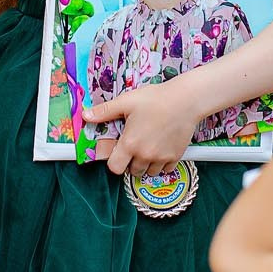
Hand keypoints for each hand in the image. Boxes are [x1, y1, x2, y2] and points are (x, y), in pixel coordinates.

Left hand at [83, 80, 198, 177]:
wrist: (186, 100)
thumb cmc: (156, 99)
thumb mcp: (126, 101)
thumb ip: (105, 111)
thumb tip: (86, 115)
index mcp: (130, 144)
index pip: (115, 168)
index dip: (115, 161)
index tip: (119, 152)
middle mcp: (145, 155)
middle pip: (132, 171)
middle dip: (131, 162)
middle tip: (135, 146)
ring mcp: (161, 158)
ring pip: (149, 172)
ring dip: (146, 164)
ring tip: (148, 146)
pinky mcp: (176, 157)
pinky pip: (165, 169)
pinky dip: (162, 163)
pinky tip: (161, 147)